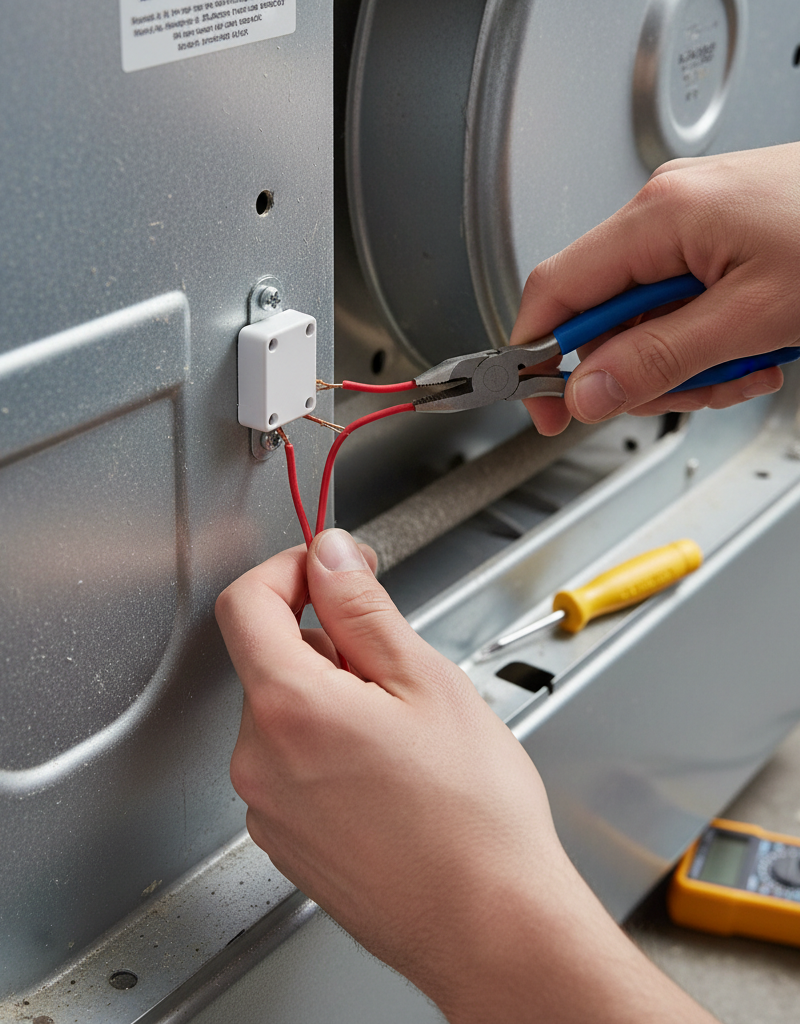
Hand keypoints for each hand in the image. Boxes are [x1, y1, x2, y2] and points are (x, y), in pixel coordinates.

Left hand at [216, 530, 717, 1023]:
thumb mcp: (425, 681)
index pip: (244, 603)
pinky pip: (292, 766)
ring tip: (405, 736)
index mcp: (289, 707)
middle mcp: (258, 761)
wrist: (489, 925)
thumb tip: (330, 556)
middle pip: (270, 660)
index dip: (289, 570)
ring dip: (333, 699)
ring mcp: (267, 809)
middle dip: (328, 644)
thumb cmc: (473, 817)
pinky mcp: (285, 841)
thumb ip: (363, 608)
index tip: (328, 569)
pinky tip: (390, 776)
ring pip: (286, 715)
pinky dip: (329, 749)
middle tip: (396, 670)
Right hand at [511, 142, 799, 434]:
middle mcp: (666, 213)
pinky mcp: (718, 240)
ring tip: (743, 364)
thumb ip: (658, 359)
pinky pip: (684, 308)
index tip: (544, 408)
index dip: (538, 359)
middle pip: (605, 318)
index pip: (556, 293)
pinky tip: (755, 347)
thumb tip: (585, 391)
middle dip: (641, 370)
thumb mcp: (752, 319)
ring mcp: (693, 225)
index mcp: (659, 218)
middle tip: (689, 387)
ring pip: (648, 323)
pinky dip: (712, 343)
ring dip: (688, 363)